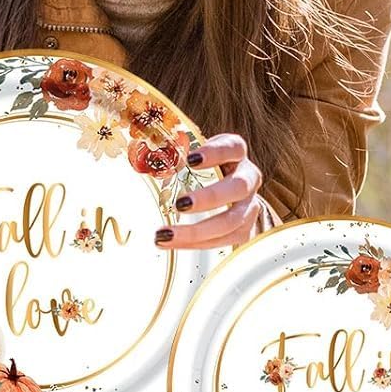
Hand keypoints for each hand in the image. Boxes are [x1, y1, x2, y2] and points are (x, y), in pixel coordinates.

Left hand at [155, 133, 263, 250]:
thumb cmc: (200, 166)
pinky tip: (171, 243)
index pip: (233, 148)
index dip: (215, 153)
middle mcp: (249, 177)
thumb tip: (141, 158)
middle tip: (180, 204)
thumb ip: (173, 153)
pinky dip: (197, 244)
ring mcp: (250, 205)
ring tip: (164, 234)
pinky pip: (225, 241)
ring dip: (198, 231)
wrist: (225, 188)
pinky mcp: (244, 229)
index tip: (190, 160)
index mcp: (236, 153)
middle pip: (238, 187)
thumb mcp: (192, 153)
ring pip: (232, 221)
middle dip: (209, 197)